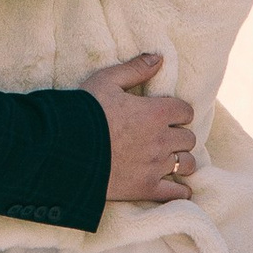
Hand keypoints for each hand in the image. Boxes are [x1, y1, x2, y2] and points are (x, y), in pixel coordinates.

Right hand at [86, 52, 195, 205]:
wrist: (63, 149)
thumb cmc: (83, 112)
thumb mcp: (106, 81)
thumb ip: (135, 69)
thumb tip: (159, 58)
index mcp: (156, 112)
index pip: (186, 111)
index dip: (178, 112)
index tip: (168, 115)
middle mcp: (161, 139)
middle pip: (189, 138)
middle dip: (179, 136)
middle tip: (165, 137)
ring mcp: (155, 166)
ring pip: (188, 164)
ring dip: (182, 161)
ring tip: (170, 160)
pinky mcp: (146, 188)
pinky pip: (177, 193)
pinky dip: (180, 191)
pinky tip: (176, 188)